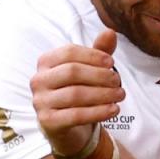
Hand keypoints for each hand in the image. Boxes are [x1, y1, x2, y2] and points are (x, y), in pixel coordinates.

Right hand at [31, 29, 124, 155]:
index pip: (69, 52)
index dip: (92, 56)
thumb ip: (99, 51)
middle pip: (72, 72)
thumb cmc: (77, 90)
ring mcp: (40, 102)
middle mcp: (38, 80)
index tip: (111, 62)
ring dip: (103, 94)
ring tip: (120, 95)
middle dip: (100, 75)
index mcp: (46, 62)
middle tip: (118, 81)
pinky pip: (76, 115)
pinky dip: (98, 112)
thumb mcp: (89, 69)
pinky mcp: (47, 122)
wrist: (66, 126)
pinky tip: (114, 109)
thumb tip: (110, 32)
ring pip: (75, 94)